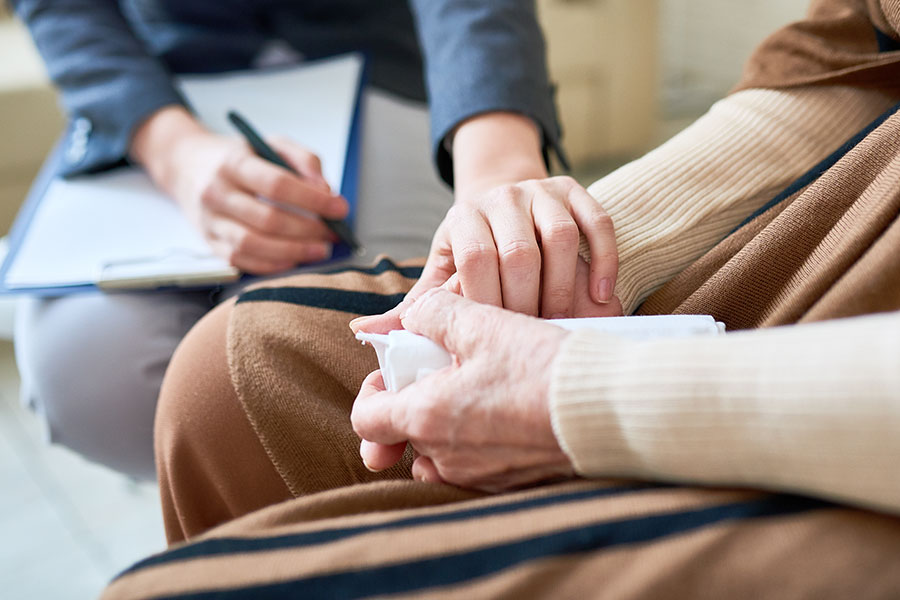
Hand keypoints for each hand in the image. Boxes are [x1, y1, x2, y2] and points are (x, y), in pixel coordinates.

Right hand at [131, 106, 348, 273]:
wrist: (186, 166)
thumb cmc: (237, 156)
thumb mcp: (269, 143)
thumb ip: (303, 160)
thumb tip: (325, 189)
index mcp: (233, 162)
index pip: (277, 184)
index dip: (313, 200)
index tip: (340, 208)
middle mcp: (216, 192)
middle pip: (267, 219)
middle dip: (308, 230)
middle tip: (333, 233)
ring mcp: (209, 220)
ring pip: (253, 244)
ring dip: (293, 252)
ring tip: (319, 250)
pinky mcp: (209, 242)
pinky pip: (241, 261)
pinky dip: (272, 265)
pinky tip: (294, 259)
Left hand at [351, 183, 622, 334]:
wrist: (504, 202)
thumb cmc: (472, 254)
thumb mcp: (441, 274)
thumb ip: (413, 307)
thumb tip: (363, 333)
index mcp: (462, 219)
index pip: (476, 260)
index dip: (488, 303)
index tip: (494, 342)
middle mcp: (501, 198)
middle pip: (520, 252)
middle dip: (527, 302)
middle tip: (531, 340)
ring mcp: (541, 191)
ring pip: (560, 238)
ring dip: (564, 287)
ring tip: (562, 324)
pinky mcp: (575, 190)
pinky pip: (597, 222)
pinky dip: (604, 260)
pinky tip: (603, 297)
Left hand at [351, 288, 576, 492]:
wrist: (608, 410)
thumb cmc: (542, 368)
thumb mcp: (483, 324)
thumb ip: (435, 313)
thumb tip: (413, 314)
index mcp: (428, 418)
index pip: (367, 419)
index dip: (373, 390)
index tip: (397, 370)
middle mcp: (447, 457)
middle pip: (407, 434)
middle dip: (417, 402)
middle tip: (445, 371)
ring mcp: (480, 476)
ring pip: (441, 453)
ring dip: (448, 423)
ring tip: (478, 388)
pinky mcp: (512, 483)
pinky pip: (477, 465)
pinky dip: (480, 440)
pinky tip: (506, 410)